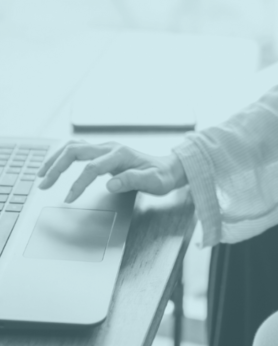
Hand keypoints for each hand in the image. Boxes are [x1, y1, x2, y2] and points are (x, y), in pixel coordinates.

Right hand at [37, 140, 187, 202]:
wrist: (167, 168)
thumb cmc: (161, 177)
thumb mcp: (153, 182)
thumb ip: (133, 181)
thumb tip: (111, 183)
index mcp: (121, 154)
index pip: (92, 167)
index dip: (78, 183)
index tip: (69, 199)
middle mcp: (111, 148)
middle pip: (76, 151)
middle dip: (57, 167)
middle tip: (44, 185)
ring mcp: (105, 148)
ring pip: (73, 147)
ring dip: (55, 159)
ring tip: (42, 175)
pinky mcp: (102, 152)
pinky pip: (77, 149)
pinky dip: (62, 156)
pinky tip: (53, 166)